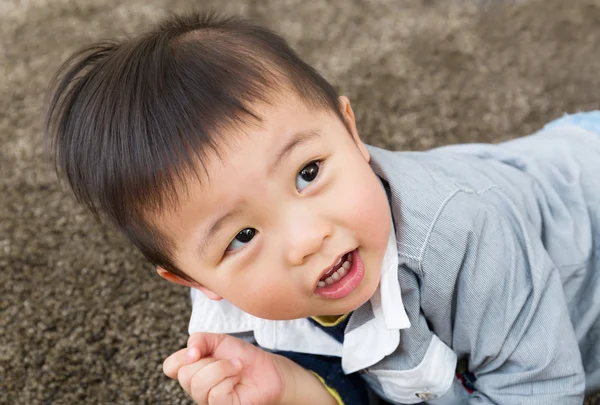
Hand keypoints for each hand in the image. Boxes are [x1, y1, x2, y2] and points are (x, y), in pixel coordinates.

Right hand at [163, 333, 285, 404]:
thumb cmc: (242, 356)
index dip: (181, 357)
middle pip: (185, 374)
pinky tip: (237, 379)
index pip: (170, 367)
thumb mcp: (219, 340)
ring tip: (236, 367)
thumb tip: (189, 352)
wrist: (267, 369)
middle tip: (227, 360)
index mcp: (192, 369)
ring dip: (222, 368)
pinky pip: (215, 393)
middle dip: (210, 361)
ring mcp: (207, 401)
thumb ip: (199, 339)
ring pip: (199, 383)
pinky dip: (229, 379)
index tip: (197, 351)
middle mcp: (196, 388)